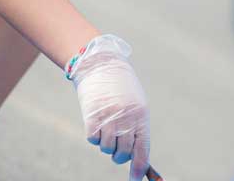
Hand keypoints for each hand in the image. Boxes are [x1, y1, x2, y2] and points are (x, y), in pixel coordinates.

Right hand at [68, 35, 149, 180]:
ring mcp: (108, 116)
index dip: (138, 168)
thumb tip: (136, 157)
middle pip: (123, 153)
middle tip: (116, 151)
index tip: (134, 179)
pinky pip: (92, 138)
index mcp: (141, 116)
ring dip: (105, 144)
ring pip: (106, 148)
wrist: (100, 64)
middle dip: (119, 156)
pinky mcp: (91, 115)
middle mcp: (126, 118)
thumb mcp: (135, 105)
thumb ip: (136, 128)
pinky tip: (95, 123)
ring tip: (105, 128)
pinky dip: (93, 135)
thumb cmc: (121, 87)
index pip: (142, 150)